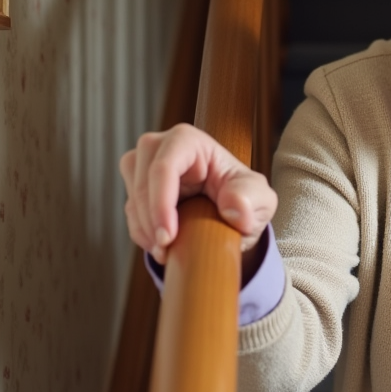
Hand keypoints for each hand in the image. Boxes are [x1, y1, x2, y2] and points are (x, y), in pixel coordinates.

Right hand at [120, 123, 276, 265]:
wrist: (232, 216)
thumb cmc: (245, 198)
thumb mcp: (260, 199)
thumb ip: (251, 199)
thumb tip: (232, 206)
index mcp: (190, 141)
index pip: (164, 166)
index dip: (161, 202)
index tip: (168, 236)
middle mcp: (162, 146)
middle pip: (142, 180)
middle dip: (150, 219)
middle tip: (166, 248)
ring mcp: (146, 165)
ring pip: (133, 197)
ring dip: (145, 229)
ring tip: (167, 250)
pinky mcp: (138, 186)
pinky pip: (130, 212)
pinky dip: (142, 233)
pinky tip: (161, 246)